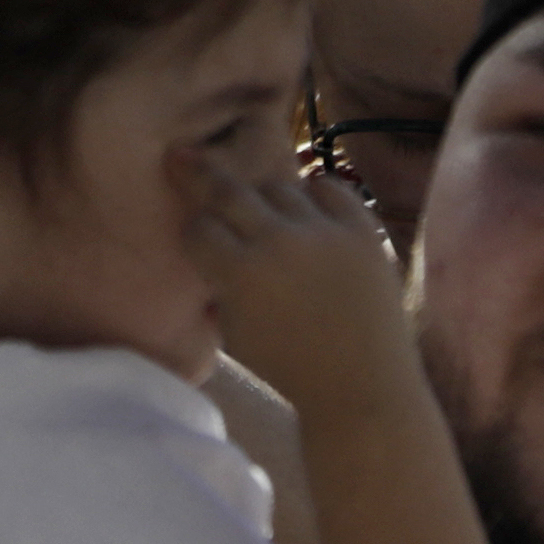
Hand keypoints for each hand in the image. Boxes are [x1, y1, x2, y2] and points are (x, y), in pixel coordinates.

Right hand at [190, 144, 412, 393]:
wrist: (363, 386)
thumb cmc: (290, 367)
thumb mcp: (234, 331)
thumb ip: (216, 283)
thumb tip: (205, 245)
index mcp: (241, 274)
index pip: (198, 227)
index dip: (192, 232)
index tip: (194, 235)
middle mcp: (279, 242)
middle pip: (227, 190)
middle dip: (198, 174)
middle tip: (181, 156)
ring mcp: (324, 232)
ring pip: (277, 185)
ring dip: (263, 197)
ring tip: (262, 208)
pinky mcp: (363, 230)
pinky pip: (328, 188)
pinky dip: (313, 195)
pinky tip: (306, 210)